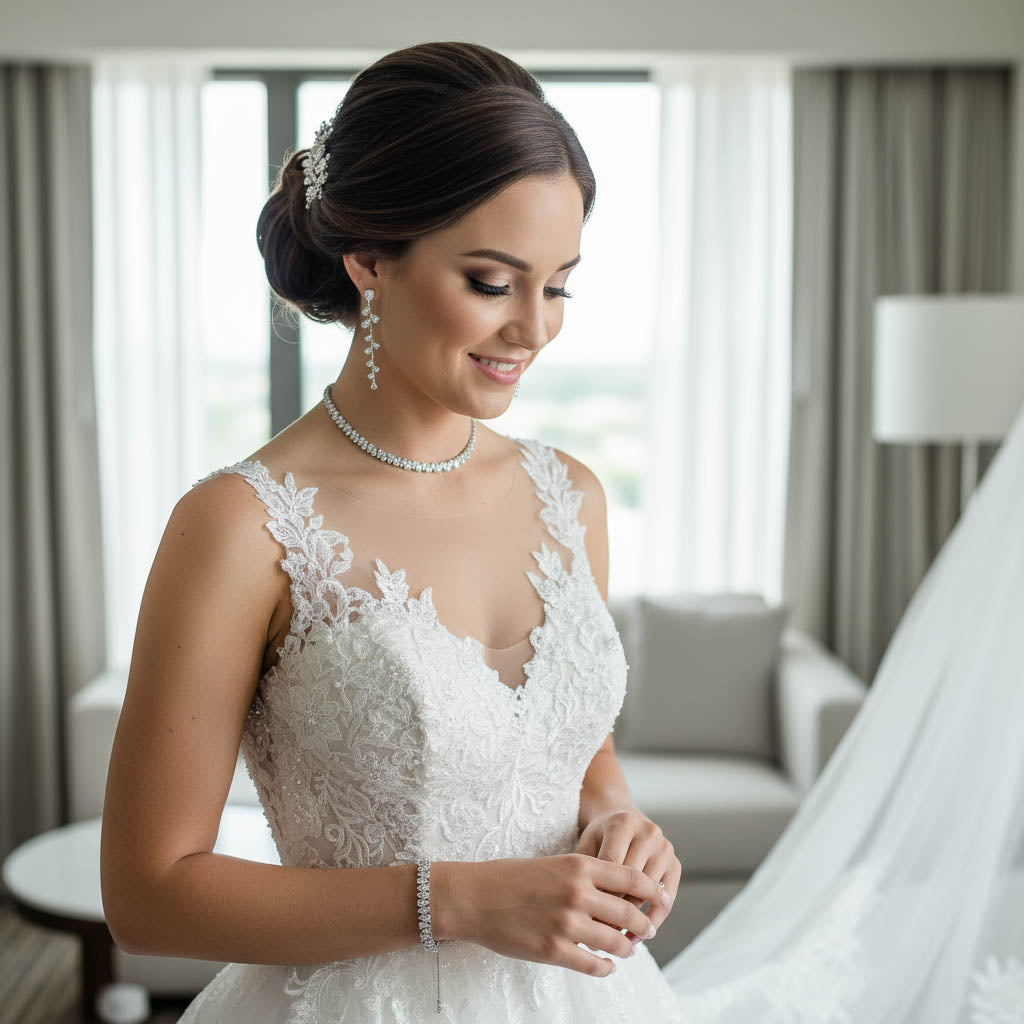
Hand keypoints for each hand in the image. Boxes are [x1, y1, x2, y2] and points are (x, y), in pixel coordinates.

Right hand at [449, 854, 664, 976]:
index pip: (630, 876)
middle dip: (644, 924)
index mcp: (579, 866)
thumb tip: (615, 889)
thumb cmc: (512, 877)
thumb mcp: (554, 864)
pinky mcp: (554, 949)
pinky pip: (593, 964)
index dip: (651, 889)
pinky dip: (605, 967)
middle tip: (648, 931)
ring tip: (628, 950)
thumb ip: (584, 874)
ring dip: (627, 948)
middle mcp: (578, 892)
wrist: (475, 896)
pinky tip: (607, 966)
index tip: (662, 898)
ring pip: (616, 941)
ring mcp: (567, 923)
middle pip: (629, 911)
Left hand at [574, 808, 680, 940]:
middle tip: (599, 937)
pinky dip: (652, 921)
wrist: (622, 820)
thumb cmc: (599, 839)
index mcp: (622, 823)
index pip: (611, 864)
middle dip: (615, 910)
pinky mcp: (676, 864)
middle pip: (632, 880)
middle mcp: (648, 832)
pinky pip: (667, 900)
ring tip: (615, 942)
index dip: (599, 893)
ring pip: (649, 893)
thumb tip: (580, 915)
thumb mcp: (586, 845)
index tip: (585, 919)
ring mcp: (665, 848)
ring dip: (633, 921)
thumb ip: (585, 873)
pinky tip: (636, 938)